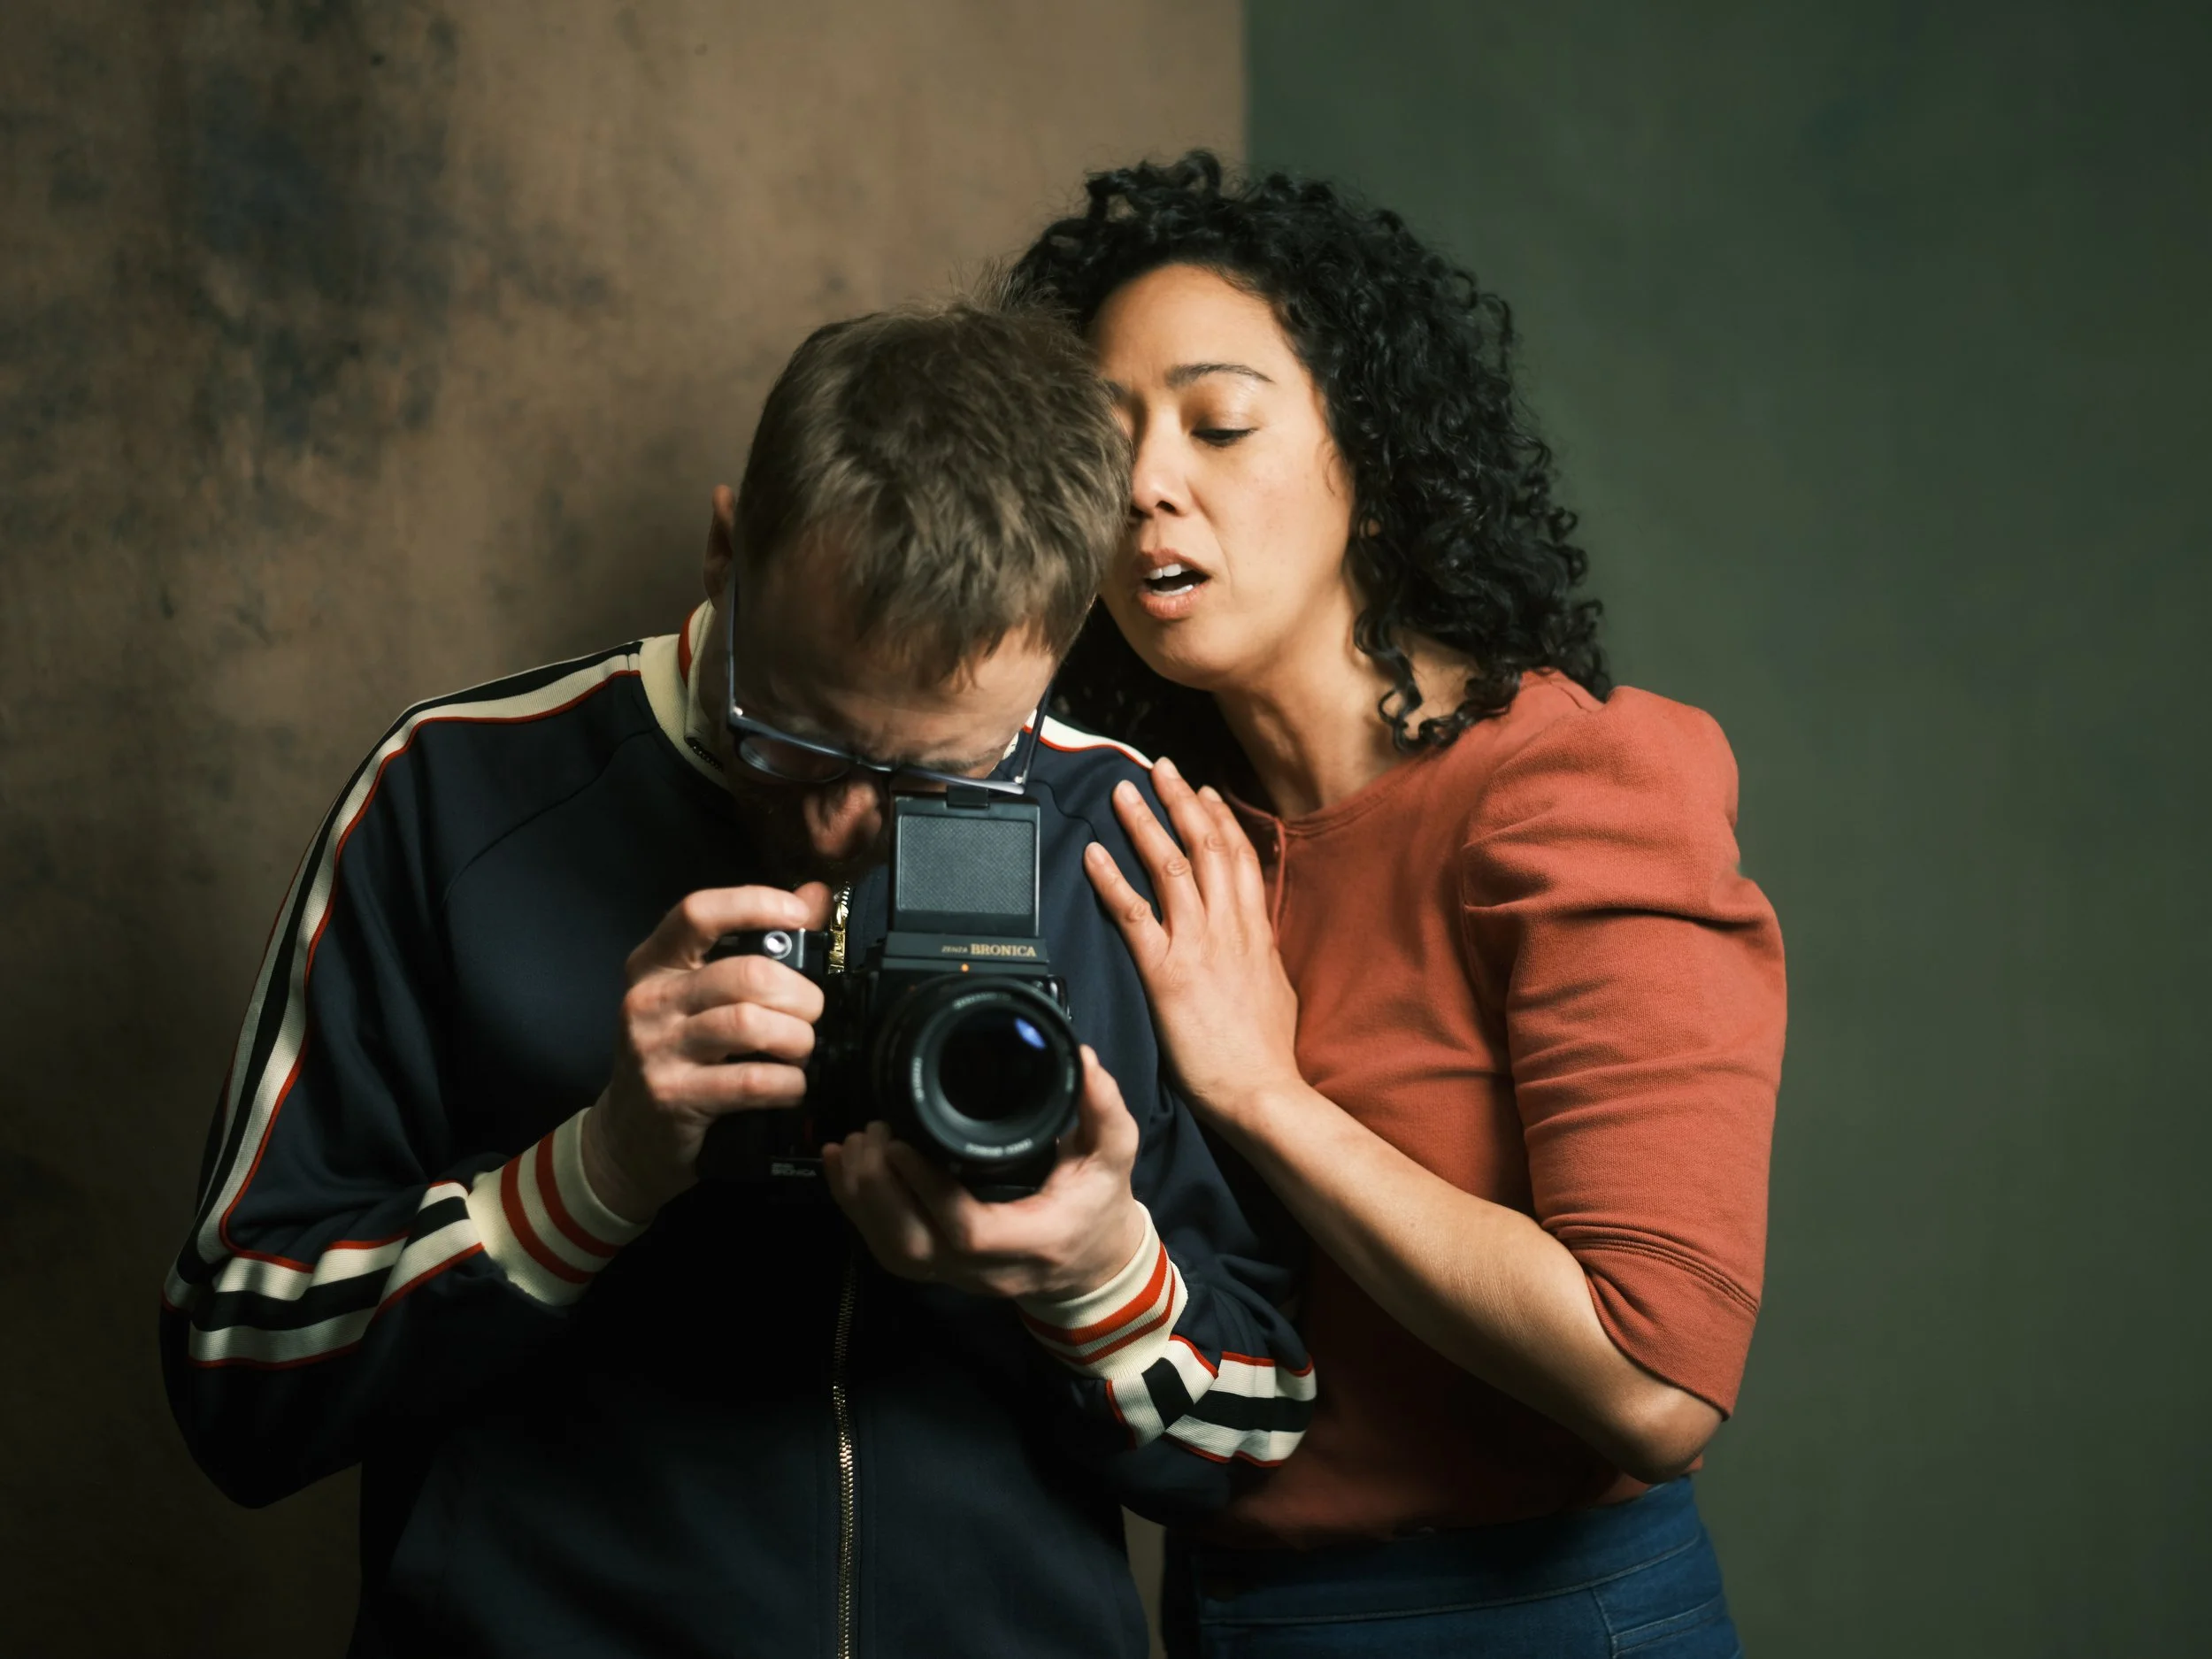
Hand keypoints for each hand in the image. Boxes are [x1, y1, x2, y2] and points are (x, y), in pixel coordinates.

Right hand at [581, 882, 835, 1221]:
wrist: (627, 1137)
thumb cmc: (676, 1056)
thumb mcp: (699, 996)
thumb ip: (757, 944)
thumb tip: (814, 895)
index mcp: (654, 964)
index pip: (699, 913)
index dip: (755, 904)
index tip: (800, 916)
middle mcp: (649, 1000)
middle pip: (746, 974)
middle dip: (800, 994)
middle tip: (812, 1013)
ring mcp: (656, 1049)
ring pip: (751, 1024)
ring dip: (797, 1039)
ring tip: (802, 1050)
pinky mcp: (673, 1096)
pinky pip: (751, 1081)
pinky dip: (788, 1083)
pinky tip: (791, 1086)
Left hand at [822, 1046, 1149, 1300]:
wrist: (1092, 1264)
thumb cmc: (1099, 1205)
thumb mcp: (1114, 1156)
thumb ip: (1103, 1109)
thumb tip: (1081, 1059)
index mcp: (1034, 1239)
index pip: (969, 1230)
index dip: (928, 1190)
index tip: (900, 1142)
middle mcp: (990, 1269)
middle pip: (916, 1246)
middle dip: (879, 1190)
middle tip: (871, 1132)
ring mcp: (959, 1276)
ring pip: (894, 1253)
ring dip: (861, 1200)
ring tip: (853, 1144)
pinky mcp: (940, 1269)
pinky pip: (888, 1251)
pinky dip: (858, 1211)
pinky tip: (844, 1170)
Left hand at [1082, 757, 1304, 1126]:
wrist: (1260, 1089)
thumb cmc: (1266, 1052)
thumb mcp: (1276, 989)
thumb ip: (1262, 956)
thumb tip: (1258, 940)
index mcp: (1256, 931)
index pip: (1239, 858)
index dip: (1220, 819)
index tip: (1204, 791)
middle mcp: (1228, 926)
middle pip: (1205, 846)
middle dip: (1181, 801)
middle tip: (1160, 767)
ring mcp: (1197, 944)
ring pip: (1169, 866)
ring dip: (1144, 822)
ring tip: (1122, 792)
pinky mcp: (1165, 971)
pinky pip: (1133, 913)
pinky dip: (1111, 878)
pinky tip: (1093, 853)